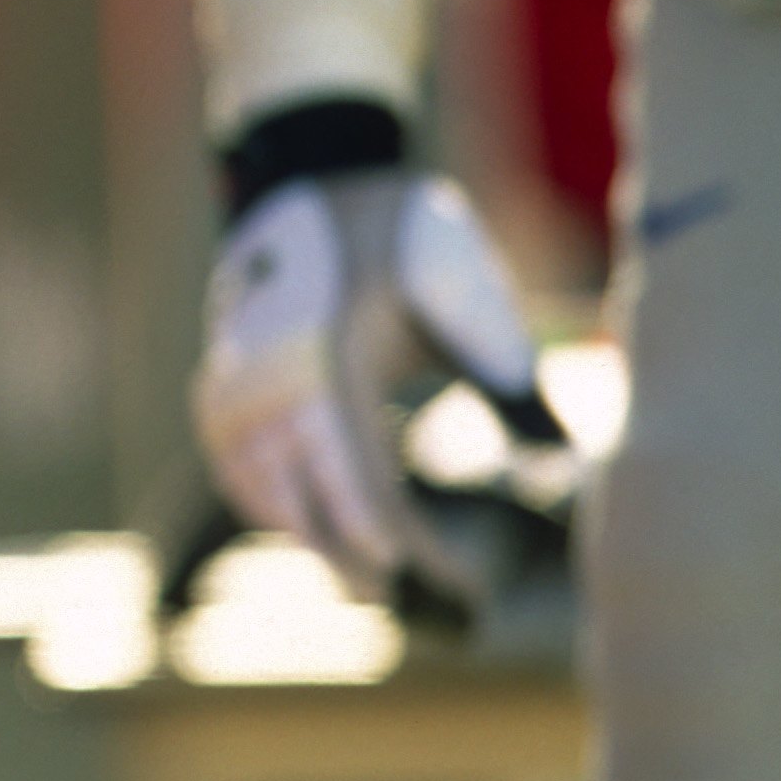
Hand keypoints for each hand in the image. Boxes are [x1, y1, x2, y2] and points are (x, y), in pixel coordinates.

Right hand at [193, 160, 555, 607]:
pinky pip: (241, 473)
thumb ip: (505, 371)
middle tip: (416, 606)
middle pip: (312, 508)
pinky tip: (313, 528)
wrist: (312, 174)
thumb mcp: (465, 287)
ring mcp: (235, 390)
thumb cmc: (401, 232)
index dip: (405, 546)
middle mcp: (268, 385)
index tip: (449, 584)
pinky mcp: (221, 391)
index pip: (364, 484)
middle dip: (364, 563)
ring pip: (269, 499)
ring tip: (371, 579)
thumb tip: (559, 451)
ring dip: (318, 542)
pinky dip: (276, 508)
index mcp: (327, 360)